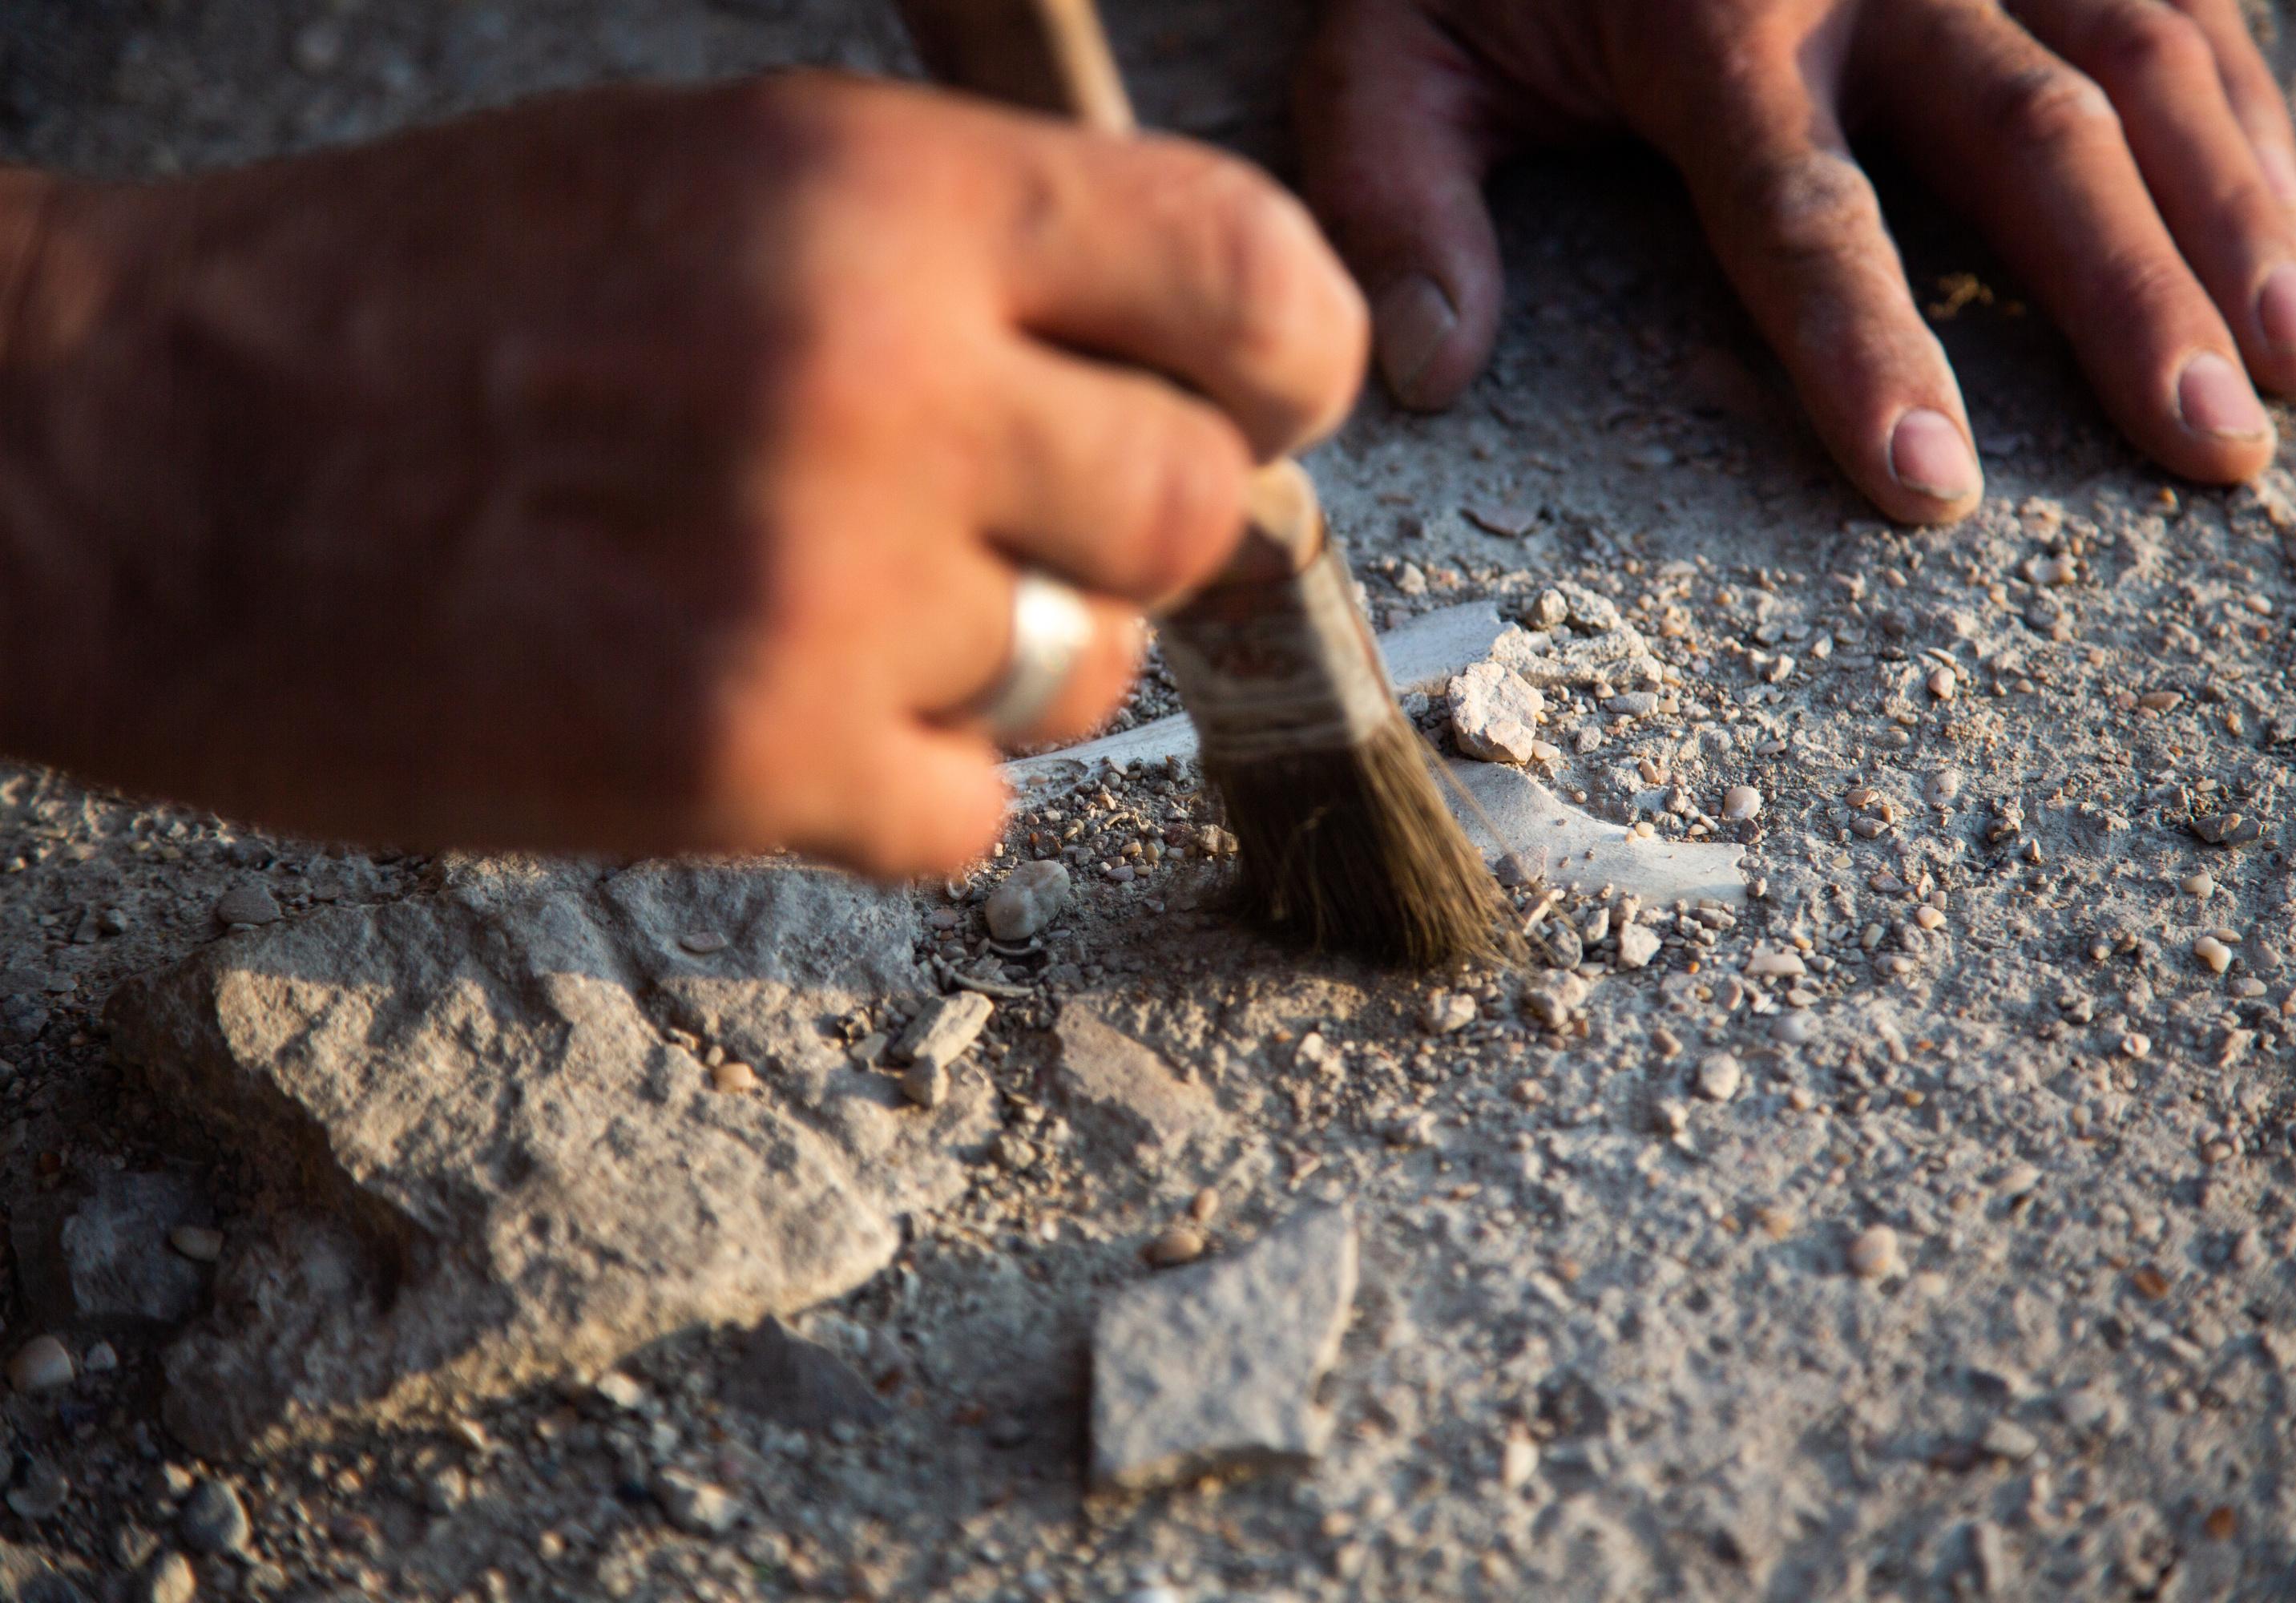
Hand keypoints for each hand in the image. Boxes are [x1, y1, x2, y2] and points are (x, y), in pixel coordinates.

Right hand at [0, 73, 1364, 875]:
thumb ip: (959, 273)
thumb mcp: (710, 184)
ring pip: (1088, 674)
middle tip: (1013, 533)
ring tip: (833, 615)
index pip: (1248, 277)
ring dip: (1005, 664)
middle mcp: (882, 383)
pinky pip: (970, 814)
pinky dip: (903, 787)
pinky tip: (777, 719)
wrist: (143, 460)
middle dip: (1131, 534)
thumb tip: (1168, 388)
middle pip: (1195, 507)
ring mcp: (821, 591)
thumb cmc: (416, 304)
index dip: (1286, 358)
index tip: (1259, 404)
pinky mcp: (746, 768)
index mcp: (879, 197)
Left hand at [1297, 0, 2295, 521]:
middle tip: (2215, 449)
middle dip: (2134, 298)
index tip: (1933, 486)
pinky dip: (2237, 115)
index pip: (1802, 208)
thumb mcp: (1390, 46)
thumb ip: (1393, 197)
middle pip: (2032, 134)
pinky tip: (2279, 228)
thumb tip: (1421, 372)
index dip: (1867, 347)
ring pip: (2146, 55)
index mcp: (1710, 19)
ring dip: (2234, 212)